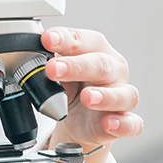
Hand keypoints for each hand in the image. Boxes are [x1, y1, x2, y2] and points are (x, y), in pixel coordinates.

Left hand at [41, 27, 142, 158]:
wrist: (80, 116)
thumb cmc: (73, 83)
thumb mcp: (58, 69)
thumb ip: (49, 61)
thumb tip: (30, 57)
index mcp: (95, 49)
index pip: (82, 40)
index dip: (64, 39)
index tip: (47, 39)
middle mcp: (113, 69)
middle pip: (100, 65)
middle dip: (76, 66)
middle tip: (53, 69)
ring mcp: (122, 95)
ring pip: (123, 94)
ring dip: (104, 96)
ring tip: (86, 97)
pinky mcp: (124, 121)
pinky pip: (132, 123)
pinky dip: (122, 124)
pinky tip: (109, 122)